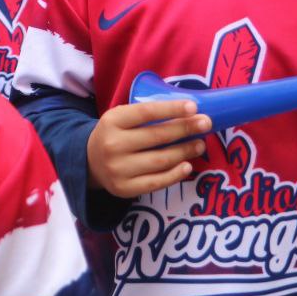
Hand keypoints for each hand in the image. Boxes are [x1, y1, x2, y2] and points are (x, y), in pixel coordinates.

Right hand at [87, 100, 209, 197]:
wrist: (90, 162)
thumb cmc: (115, 135)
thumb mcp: (121, 118)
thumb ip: (146, 115)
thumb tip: (187, 112)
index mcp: (112, 121)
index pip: (145, 112)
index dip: (171, 109)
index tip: (193, 107)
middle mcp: (113, 145)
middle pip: (157, 136)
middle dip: (185, 129)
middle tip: (206, 124)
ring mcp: (118, 169)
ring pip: (160, 160)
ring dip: (185, 151)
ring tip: (199, 144)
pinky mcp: (124, 188)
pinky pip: (157, 181)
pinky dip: (176, 174)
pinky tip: (187, 165)